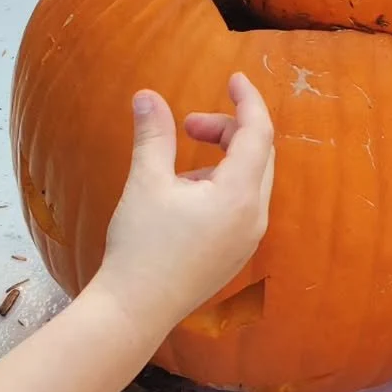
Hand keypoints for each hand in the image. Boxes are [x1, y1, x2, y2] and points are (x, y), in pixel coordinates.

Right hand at [97, 73, 273, 331]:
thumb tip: (147, 95)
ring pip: (250, 180)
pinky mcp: (235, 255)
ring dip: (221, 159)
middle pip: (258, 154)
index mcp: (240, 196)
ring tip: (174, 171)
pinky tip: (182, 197)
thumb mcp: (146, 181)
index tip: (233, 78)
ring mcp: (248, 240)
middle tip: (188, 126)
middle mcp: (254, 217)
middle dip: (228, 129)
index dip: (248, 100)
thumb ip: (154, 133)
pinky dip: (221, 185)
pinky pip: (241, 205)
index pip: (259, 132)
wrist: (132, 313)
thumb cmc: (140, 246)